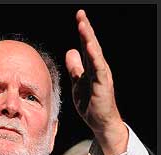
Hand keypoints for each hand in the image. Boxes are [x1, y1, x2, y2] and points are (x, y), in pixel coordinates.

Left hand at [65, 9, 127, 154]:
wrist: (99, 122)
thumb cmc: (90, 103)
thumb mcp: (78, 83)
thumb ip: (75, 68)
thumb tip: (70, 51)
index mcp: (91, 67)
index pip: (86, 46)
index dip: (83, 32)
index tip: (78, 17)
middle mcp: (98, 68)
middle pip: (91, 45)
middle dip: (86, 29)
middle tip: (80, 14)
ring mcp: (101, 75)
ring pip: (96, 53)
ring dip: (89, 39)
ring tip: (83, 25)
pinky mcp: (103, 84)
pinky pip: (99, 68)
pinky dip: (94, 57)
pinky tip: (90, 47)